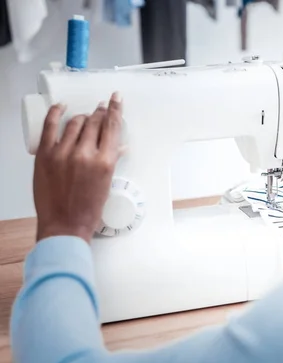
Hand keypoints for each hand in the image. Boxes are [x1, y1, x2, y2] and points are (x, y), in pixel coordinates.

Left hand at [34, 93, 122, 242]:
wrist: (64, 224)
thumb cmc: (87, 209)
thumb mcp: (107, 183)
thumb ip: (111, 161)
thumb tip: (118, 147)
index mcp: (104, 162)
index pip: (112, 126)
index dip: (115, 109)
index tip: (116, 99)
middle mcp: (85, 154)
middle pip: (94, 122)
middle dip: (100, 113)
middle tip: (101, 109)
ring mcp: (63, 153)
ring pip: (75, 123)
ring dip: (83, 117)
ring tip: (85, 117)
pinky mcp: (45, 155)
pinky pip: (50, 127)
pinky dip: (55, 113)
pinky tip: (60, 107)